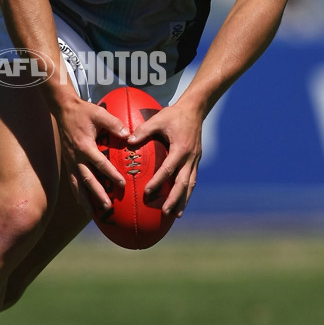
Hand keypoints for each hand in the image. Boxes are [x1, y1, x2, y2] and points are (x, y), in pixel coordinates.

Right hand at [55, 98, 127, 212]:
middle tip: (108, 207)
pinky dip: (78, 195)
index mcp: (85, 146)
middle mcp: (76, 157)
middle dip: (97, 195)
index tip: (122, 184)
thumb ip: (114, 124)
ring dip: (85, 200)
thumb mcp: (100, 114)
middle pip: (87, 180)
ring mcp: (71, 162)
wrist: (64, 110)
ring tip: (93, 214)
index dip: (111, 175)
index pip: (100, 164)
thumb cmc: (84, 112)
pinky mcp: (68, 163)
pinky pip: (73, 182)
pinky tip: (84, 205)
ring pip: (77, 185)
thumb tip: (129, 135)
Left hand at [126, 102, 202, 218]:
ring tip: (176, 215)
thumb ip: (143, 130)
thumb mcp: (158, 119)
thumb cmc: (174, 115)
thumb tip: (127, 140)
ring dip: (183, 200)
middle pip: (183, 183)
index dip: (158, 181)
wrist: (194, 109)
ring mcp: (195, 160)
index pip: (169, 169)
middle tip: (165, 212)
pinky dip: (186, 192)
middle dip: (175, 199)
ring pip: (190, 184)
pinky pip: (192, 179)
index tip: (148, 192)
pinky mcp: (196, 160)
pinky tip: (181, 201)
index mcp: (181, 148)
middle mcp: (190, 157)